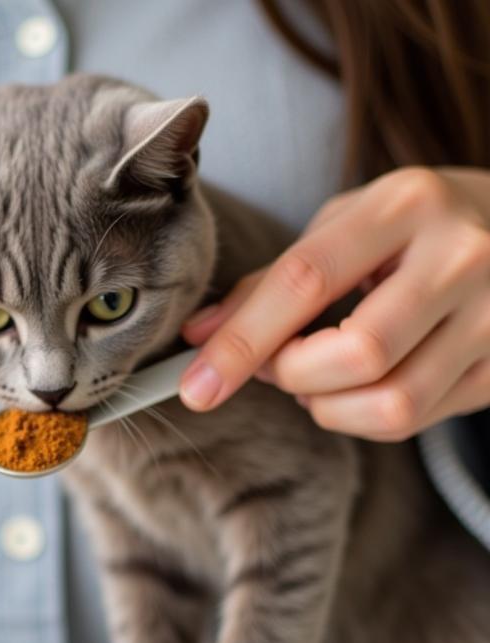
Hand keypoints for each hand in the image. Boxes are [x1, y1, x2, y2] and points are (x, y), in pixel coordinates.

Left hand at [179, 167, 489, 440]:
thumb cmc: (416, 228)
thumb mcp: (345, 227)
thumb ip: (271, 282)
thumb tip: (198, 337)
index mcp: (406, 205)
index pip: (305, 281)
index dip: (240, 343)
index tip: (196, 387)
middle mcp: (461, 256)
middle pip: (356, 355)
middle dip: (294, 376)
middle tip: (280, 367)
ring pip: (391, 404)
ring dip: (330, 408)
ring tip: (319, 380)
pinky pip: (417, 422)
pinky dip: (366, 419)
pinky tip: (363, 388)